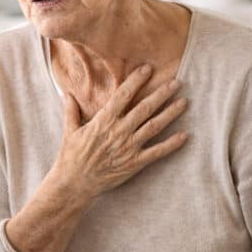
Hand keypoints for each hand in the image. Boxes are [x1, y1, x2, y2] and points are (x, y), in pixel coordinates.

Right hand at [53, 64, 188, 200]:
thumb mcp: (69, 131)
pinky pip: (157, 152)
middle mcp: (119, 131)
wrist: (75, 183)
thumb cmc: (70, 157)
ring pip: (154, 126)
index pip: (123, 95)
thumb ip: (71, 111)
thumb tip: (67, 93)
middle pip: (144, 108)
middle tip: (176, 82)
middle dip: (161, 94)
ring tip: (184, 102)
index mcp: (103, 121)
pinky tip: (184, 135)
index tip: (148, 69)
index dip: (136, 81)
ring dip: (170, 113)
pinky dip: (172, 144)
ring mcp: (129, 147)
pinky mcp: (135, 163)